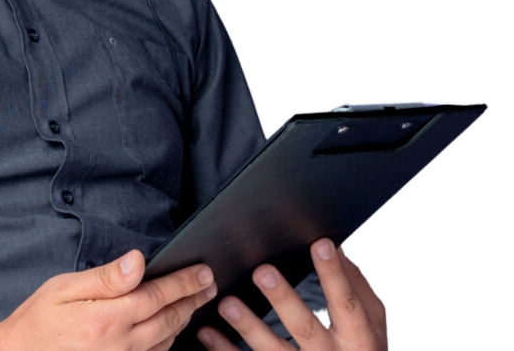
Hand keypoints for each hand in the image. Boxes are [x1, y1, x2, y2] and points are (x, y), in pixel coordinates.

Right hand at [0, 249, 217, 350]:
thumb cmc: (37, 322)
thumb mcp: (64, 289)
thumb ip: (105, 278)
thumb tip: (137, 261)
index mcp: (107, 320)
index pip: (158, 296)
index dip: (184, 282)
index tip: (203, 271)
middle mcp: (120, 346)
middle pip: (169, 320)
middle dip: (193, 300)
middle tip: (210, 285)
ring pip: (166, 342)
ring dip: (184, 321)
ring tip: (196, 303)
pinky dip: (167, 342)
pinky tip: (170, 330)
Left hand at [196, 239, 386, 350]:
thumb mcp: (375, 325)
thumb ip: (359, 289)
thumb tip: (340, 251)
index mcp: (357, 338)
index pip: (346, 302)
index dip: (334, 274)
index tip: (321, 244)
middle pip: (305, 328)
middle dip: (283, 300)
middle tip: (262, 272)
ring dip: (248, 327)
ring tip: (227, 304)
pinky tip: (207, 333)